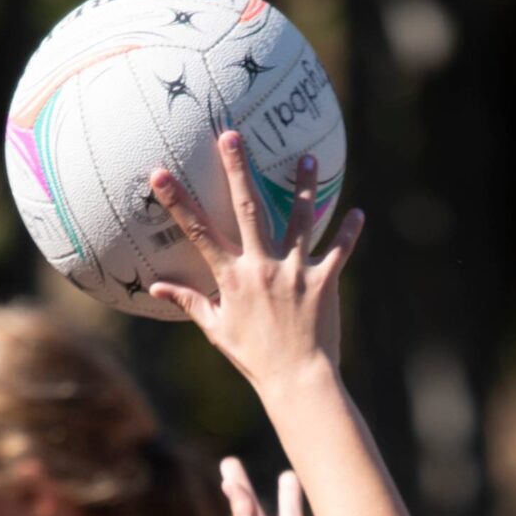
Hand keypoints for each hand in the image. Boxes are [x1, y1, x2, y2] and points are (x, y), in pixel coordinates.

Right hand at [148, 134, 361, 391]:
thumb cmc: (254, 357)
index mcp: (233, 278)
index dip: (177, 201)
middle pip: (247, 208)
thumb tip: (157, 289)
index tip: (158, 173)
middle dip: (237, 169)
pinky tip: (358, 212)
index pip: (198, 232)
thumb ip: (190, 302)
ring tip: (307, 157)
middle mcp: (262, 267)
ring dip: (304, 185)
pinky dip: (349, 231)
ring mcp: (295, 272)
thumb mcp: (217, 330)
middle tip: (231, 135)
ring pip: (300, 218)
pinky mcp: (323, 281)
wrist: (296, 380)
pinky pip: (338, 249)